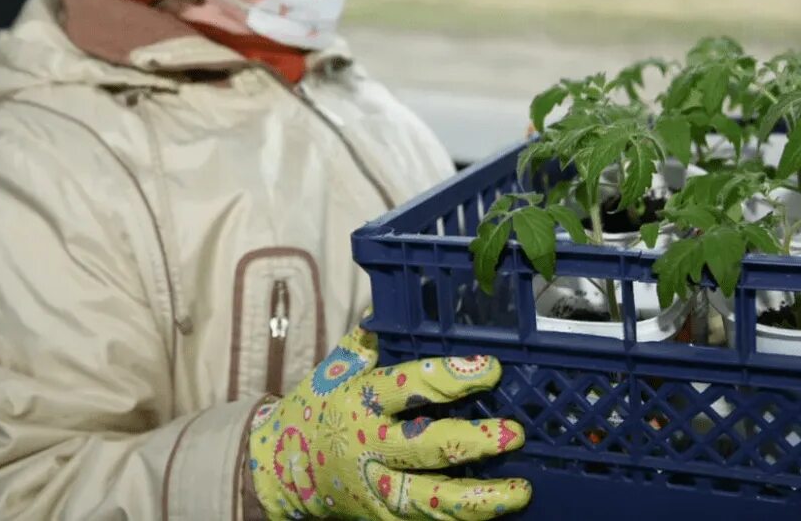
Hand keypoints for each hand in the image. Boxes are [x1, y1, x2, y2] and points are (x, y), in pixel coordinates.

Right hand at [248, 324, 530, 519]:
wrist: (279, 468)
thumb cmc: (317, 405)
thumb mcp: (336, 367)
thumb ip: (369, 338)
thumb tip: (395, 301)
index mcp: (361, 400)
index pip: (411, 385)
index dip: (453, 377)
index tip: (491, 369)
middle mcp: (370, 445)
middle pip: (427, 447)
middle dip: (474, 442)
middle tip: (514, 433)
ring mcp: (376, 487)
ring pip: (432, 498)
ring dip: (480, 499)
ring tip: (522, 491)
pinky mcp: (380, 516)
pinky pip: (425, 520)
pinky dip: (460, 518)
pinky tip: (496, 512)